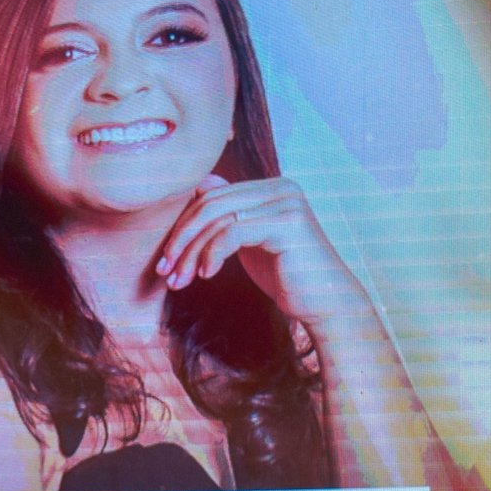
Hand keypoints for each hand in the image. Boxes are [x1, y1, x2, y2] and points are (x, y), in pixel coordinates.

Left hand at [154, 174, 368, 327]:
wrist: (326, 304)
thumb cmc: (287, 277)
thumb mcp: (250, 243)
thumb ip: (229, 216)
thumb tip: (199, 185)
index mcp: (271, 187)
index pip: (211, 196)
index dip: (182, 226)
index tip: (165, 259)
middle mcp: (281, 187)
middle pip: (210, 204)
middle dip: (181, 239)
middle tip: (165, 272)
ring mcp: (286, 202)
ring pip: (217, 219)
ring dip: (191, 252)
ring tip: (180, 280)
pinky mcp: (287, 224)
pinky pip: (233, 233)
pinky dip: (212, 254)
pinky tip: (207, 276)